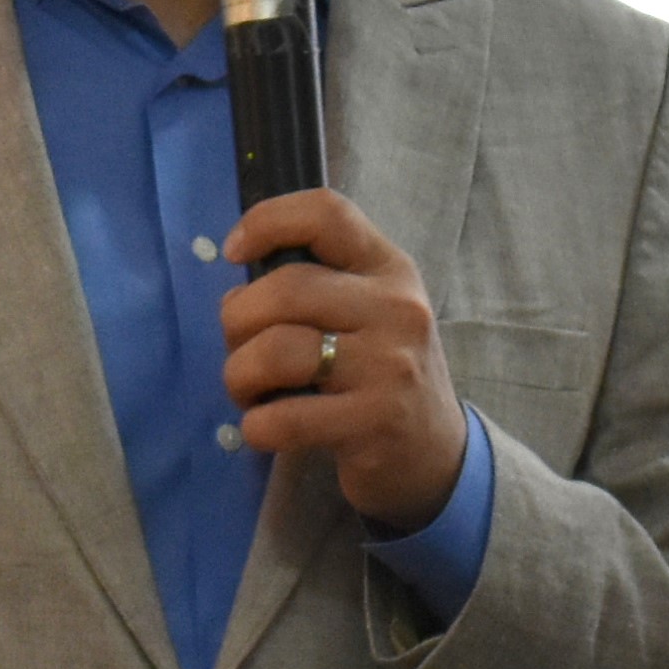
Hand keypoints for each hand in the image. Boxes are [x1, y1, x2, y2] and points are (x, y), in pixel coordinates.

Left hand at [220, 188, 467, 533]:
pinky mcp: (375, 422)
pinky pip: (285, 418)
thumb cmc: (380, 375)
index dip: (268, 221)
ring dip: (239, 374)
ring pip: (279, 351)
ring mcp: (389, 366)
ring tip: (247, 391)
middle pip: (287, 289)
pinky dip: (257, 425)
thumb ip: (317, 286)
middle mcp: (397, 308)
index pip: (327, 213)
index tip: (233, 253)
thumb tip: (238, 289)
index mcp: (390, 269)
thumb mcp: (368, 313)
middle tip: (237, 348)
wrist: (435, 454)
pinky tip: (264, 428)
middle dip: (237, 320)